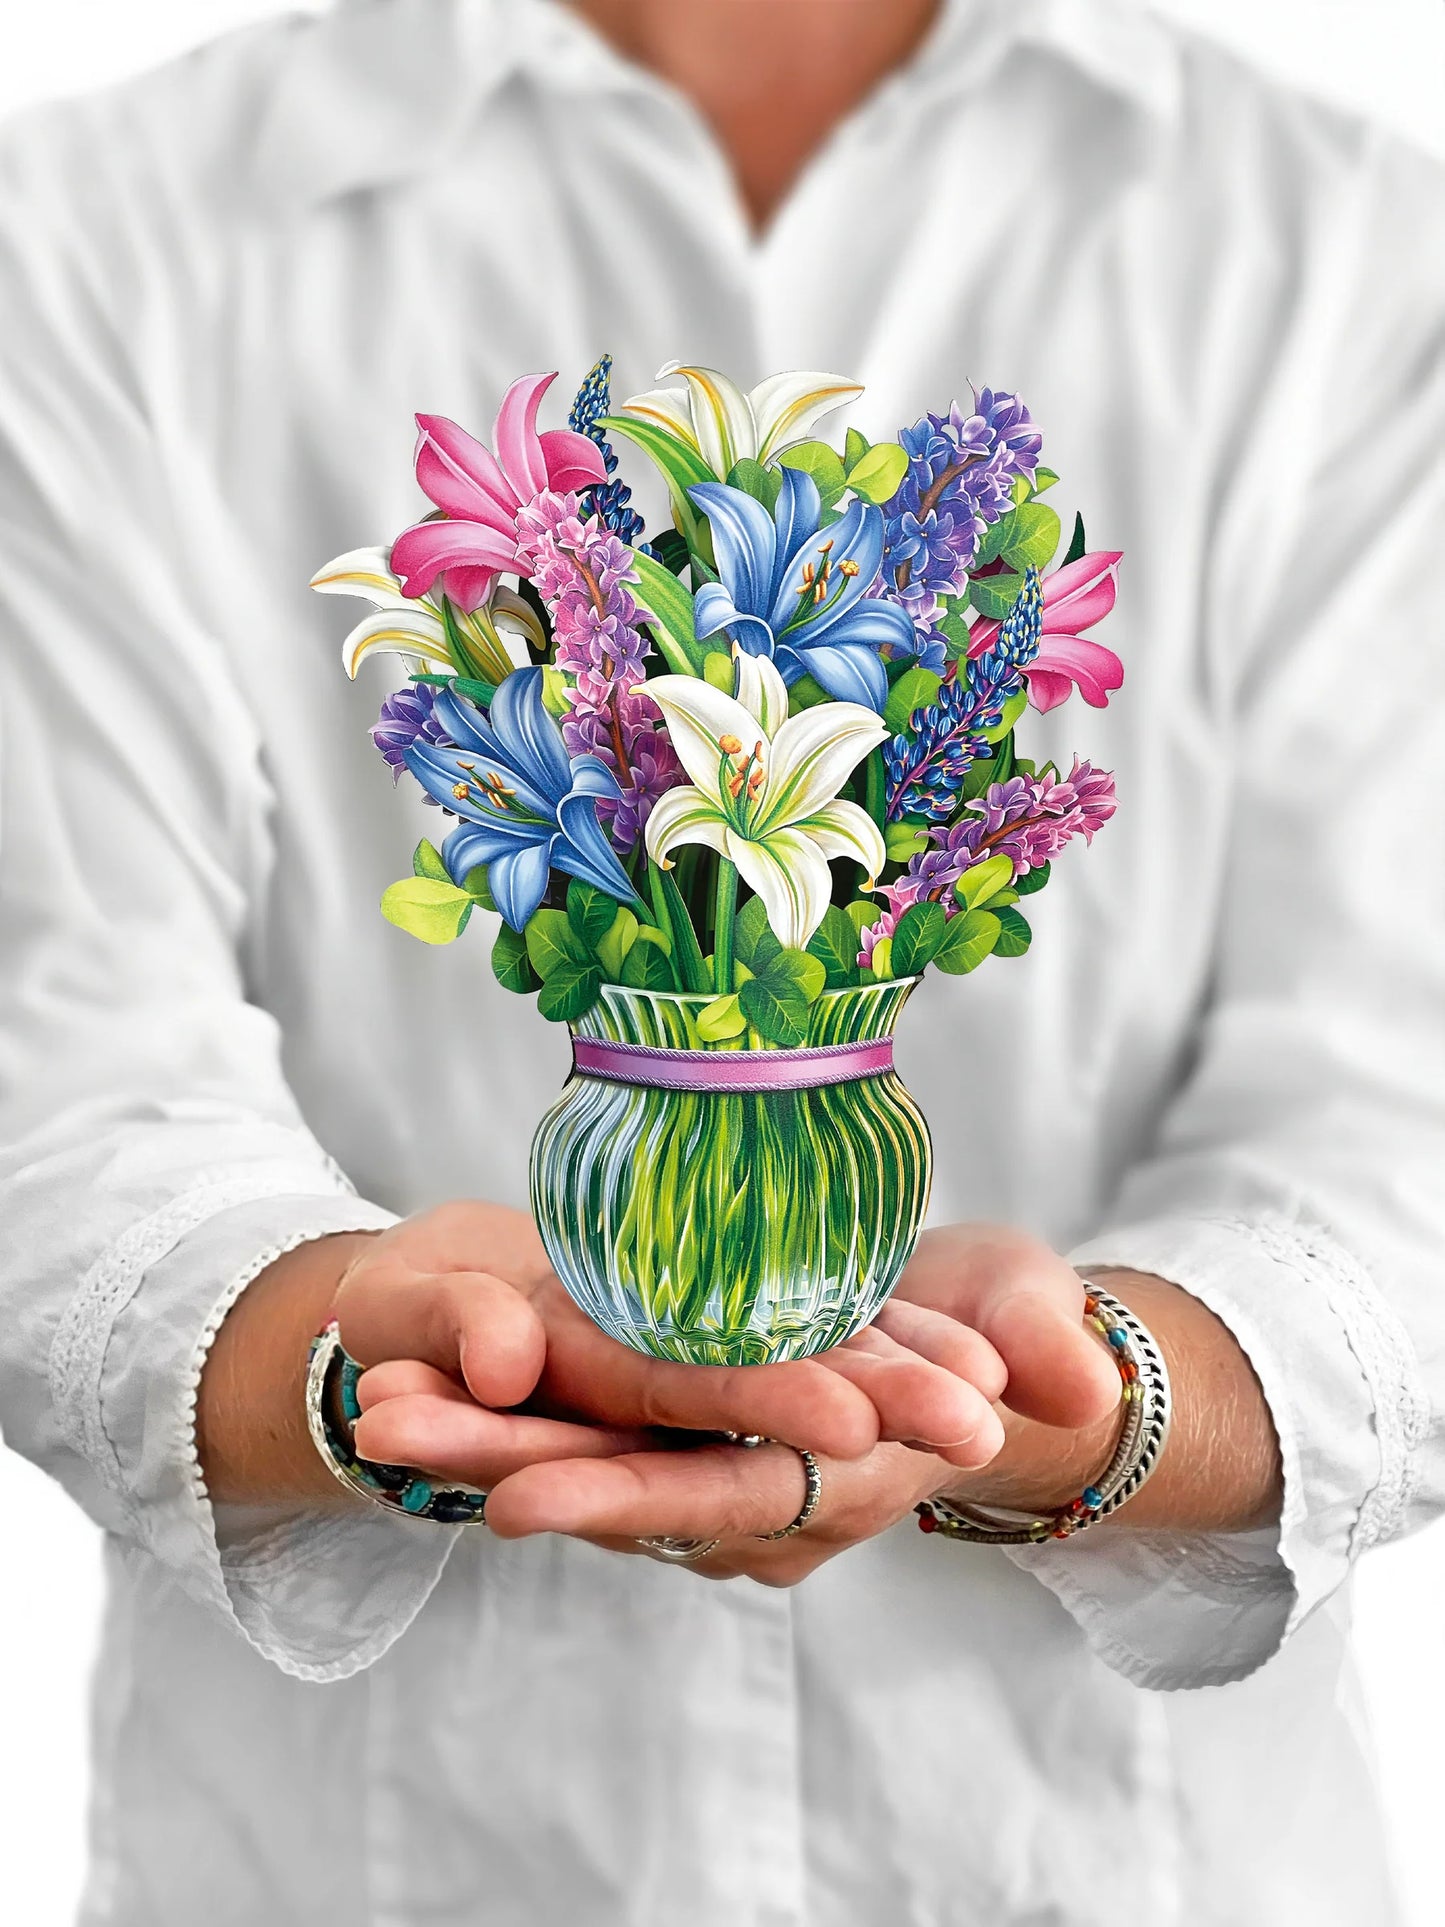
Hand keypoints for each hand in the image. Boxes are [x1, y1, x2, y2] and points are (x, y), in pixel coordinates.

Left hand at [394, 1220, 1123, 1580]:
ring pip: (584, 1459)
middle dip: (505, 1464)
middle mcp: (760, 1493)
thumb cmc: (1008, 1328)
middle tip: (387, 1426)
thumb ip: (1039, 1337)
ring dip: (479, 1435)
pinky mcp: (678, 1423)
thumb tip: (1066, 1377)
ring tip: (375, 1398)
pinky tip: (419, 1370)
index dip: (636, 1495)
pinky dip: (504, 1406)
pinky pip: (582, 1425)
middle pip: (623, 1486)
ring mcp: (711, 1462)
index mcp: (842, 1469)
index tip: (524, 1497)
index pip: (729, 1492)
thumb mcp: (1032, 1310)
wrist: (968, 1360)